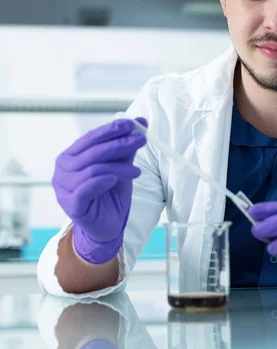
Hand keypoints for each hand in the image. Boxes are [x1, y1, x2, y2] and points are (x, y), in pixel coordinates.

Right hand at [52, 118, 146, 263]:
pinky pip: (86, 189)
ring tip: (137, 171)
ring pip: (94, 169)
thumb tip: (141, 121)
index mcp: (71, 156)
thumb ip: (127, 147)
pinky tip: (114, 180)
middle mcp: (63, 170)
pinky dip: (101, 181)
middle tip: (141, 140)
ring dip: (118, 167)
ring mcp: (64, 188)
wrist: (107, 226)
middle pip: (93, 152)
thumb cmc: (110, 194)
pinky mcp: (71, 205)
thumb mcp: (120, 167)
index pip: (91, 138)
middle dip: (119, 144)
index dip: (110, 129)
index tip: (131, 123)